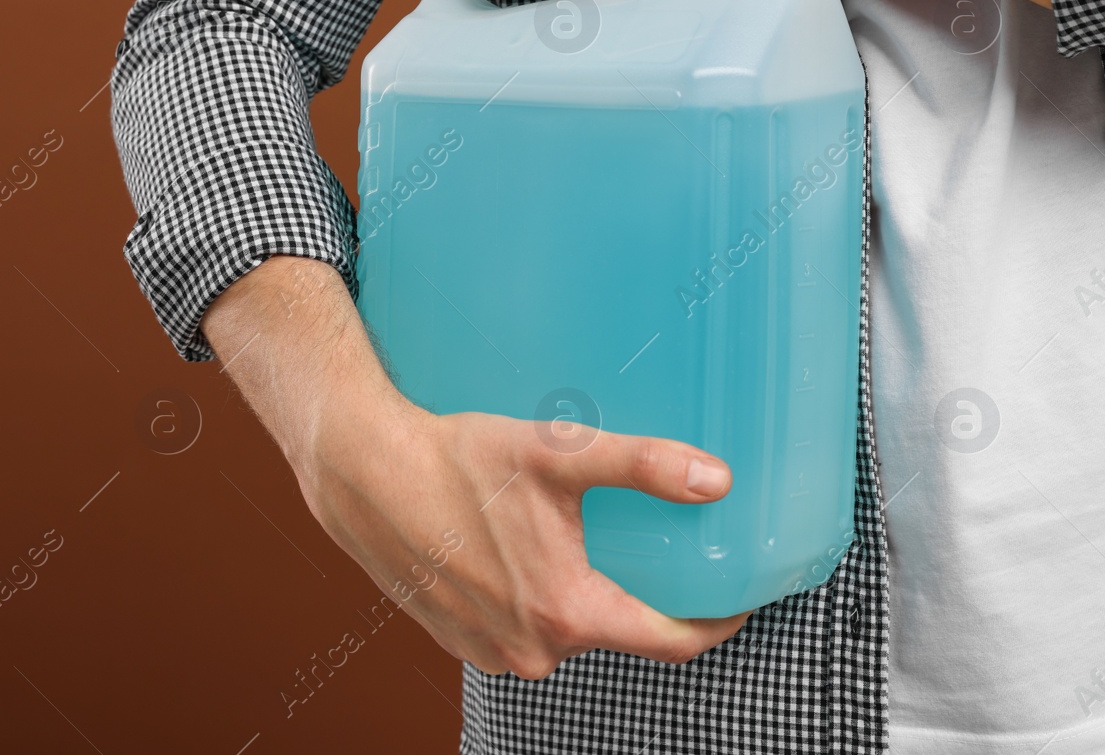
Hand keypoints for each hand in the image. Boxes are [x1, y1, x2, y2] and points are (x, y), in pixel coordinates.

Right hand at [203, 256, 750, 679]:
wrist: (365, 472)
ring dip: (581, 597)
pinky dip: (535, 601)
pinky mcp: (462, 642)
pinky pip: (523, 631)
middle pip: (617, 632)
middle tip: (657, 548)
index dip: (716, 620)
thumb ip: (643, 467)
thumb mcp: (557, 453)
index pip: (672, 642)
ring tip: (581, 542)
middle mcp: (532, 649)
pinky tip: (523, 553)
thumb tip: (717, 480)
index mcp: (565, 613)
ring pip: (566, 631)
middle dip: (642, 596)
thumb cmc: (458, 460)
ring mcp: (493, 652)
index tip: (739, 594)